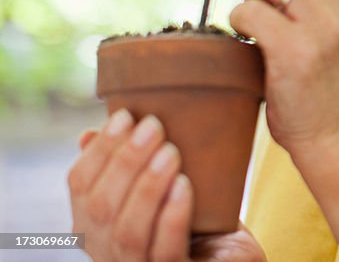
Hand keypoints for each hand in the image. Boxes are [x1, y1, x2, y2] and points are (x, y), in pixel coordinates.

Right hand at [68, 113, 264, 260]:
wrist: (234, 258)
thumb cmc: (199, 217)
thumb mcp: (165, 186)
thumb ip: (134, 165)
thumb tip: (90, 133)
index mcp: (96, 224)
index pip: (80, 186)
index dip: (98, 150)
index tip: (125, 116)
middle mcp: (107, 250)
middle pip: (101, 208)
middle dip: (125, 162)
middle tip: (154, 126)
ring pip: (128, 232)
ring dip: (147, 187)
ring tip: (170, 152)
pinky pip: (166, 251)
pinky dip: (172, 216)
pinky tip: (184, 186)